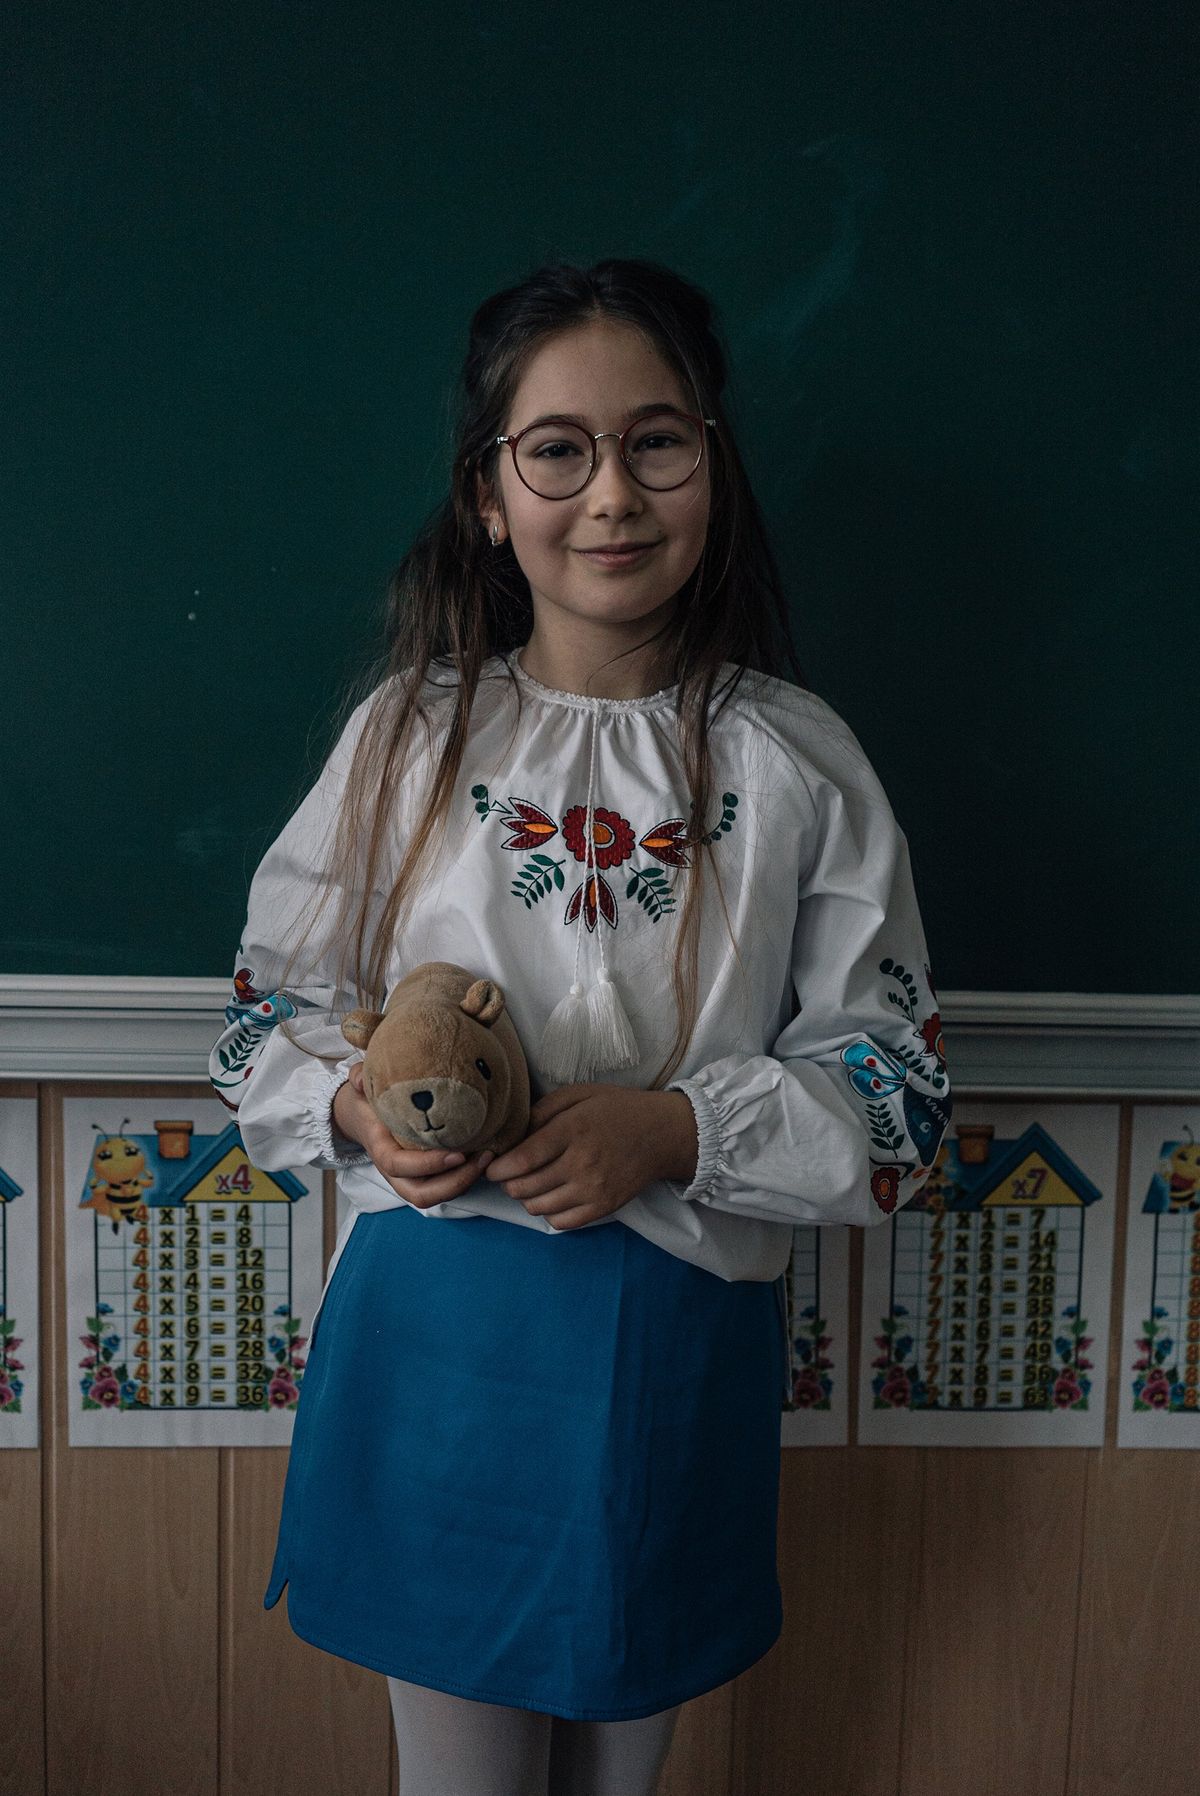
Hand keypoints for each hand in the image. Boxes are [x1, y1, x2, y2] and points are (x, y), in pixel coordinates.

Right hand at [332, 1061, 494, 1207]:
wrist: (362, 1116)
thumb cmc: (366, 1101)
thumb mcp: (360, 1087)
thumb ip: (358, 1078)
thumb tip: (360, 1080)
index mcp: (380, 1150)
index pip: (399, 1166)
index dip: (428, 1165)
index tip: (457, 1153)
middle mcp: (395, 1172)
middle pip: (422, 1195)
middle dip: (454, 1183)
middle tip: (482, 1158)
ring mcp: (411, 1177)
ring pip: (437, 1196)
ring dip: (465, 1183)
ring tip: (488, 1157)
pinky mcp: (426, 1175)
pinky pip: (445, 1187)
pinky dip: (466, 1178)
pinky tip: (485, 1156)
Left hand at [483, 1082, 698, 1230]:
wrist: (661, 1134)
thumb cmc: (616, 1110)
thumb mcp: (579, 1095)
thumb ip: (542, 1110)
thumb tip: (512, 1134)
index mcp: (573, 1130)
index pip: (523, 1159)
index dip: (499, 1167)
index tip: (491, 1166)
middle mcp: (583, 1163)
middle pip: (525, 1186)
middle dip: (507, 1183)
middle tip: (508, 1174)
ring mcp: (594, 1189)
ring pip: (538, 1207)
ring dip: (525, 1198)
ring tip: (530, 1184)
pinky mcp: (604, 1207)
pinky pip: (561, 1222)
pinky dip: (547, 1212)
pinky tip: (551, 1196)